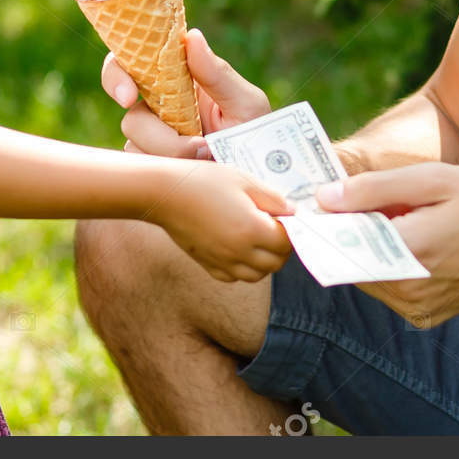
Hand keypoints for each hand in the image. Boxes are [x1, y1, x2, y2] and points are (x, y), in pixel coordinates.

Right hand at [103, 28, 271, 159]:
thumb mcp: (246, 103)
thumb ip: (217, 73)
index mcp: (175, 81)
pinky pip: (145, 172)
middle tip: (197, 145)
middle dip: (159, 136)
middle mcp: (158, 109)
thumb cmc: (257, 134)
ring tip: (210, 158)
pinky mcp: (156, 170)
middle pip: (132, 118)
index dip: (116, 76)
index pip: (129, 64)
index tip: (128, 97)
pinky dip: (171, 175)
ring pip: (136, 148)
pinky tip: (198, 173)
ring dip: (173, 156)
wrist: (263, 178)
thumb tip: (191, 36)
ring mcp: (154, 142)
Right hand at [149, 160, 292, 282]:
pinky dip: (242, 268)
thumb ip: (273, 198)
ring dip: (264, 261)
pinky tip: (237, 248)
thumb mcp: (244, 180)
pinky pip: (234, 277)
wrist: (164, 193)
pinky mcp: (208, 265)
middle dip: (281, 248)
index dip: (291, 230)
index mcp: (252, 230)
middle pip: (275, 263)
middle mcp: (239, 252)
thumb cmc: (204, 181)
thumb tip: (294, 212)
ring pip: (256, 275)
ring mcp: (222, 262)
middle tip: (275, 227)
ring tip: (257, 238)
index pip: (286, 243)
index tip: (285, 218)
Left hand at [315, 162, 458, 326]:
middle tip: (356, 204)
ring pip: (363, 275)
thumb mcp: (434, 180)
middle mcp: (406, 287)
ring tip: (396, 221)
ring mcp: (414, 307)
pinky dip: (386, 265)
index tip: (316, 204)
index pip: (339, 242)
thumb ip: (374, 189)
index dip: (323, 222)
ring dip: (366, 250)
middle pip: (348, 260)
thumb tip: (324, 198)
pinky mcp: (422, 315)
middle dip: (346, 233)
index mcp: (408, 249)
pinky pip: (386, 288)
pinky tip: (410, 242)